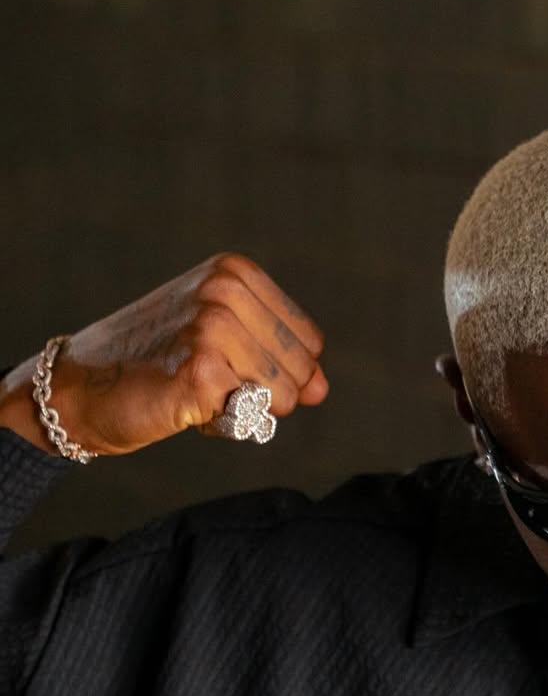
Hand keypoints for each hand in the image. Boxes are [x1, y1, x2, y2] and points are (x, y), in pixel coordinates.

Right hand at [0, 252, 327, 456]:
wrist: (78, 390)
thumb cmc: (152, 367)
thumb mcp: (225, 348)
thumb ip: (280, 361)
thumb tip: (321, 389)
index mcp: (234, 272)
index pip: (309, 341)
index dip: (277, 371)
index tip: (225, 364)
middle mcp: (225, 288)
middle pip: (302, 368)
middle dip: (266, 393)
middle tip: (206, 381)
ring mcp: (212, 325)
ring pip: (283, 394)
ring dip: (246, 409)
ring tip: (194, 390)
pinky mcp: (200, 367)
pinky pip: (252, 414)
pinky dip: (223, 423)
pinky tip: (184, 404)